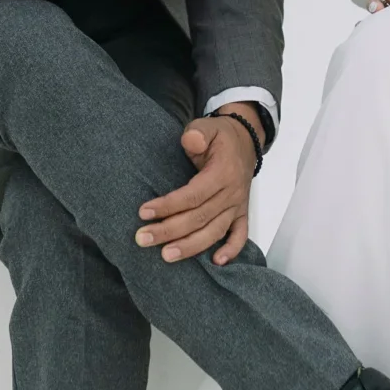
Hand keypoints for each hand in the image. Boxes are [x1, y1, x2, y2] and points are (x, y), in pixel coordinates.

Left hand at [134, 112, 259, 264]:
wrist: (246, 141)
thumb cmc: (221, 137)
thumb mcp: (208, 127)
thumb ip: (198, 133)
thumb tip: (191, 141)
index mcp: (223, 173)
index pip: (193, 195)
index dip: (168, 205)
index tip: (144, 212)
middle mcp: (232, 193)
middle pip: (199, 218)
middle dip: (169, 230)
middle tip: (143, 239)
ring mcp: (238, 206)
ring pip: (215, 231)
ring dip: (191, 246)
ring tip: (166, 256)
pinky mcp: (241, 214)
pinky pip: (240, 236)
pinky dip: (231, 250)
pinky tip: (216, 263)